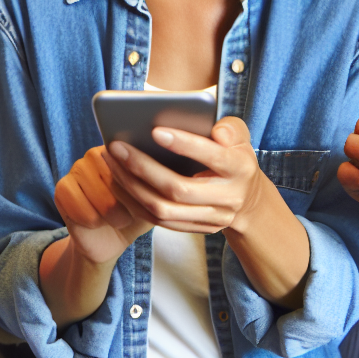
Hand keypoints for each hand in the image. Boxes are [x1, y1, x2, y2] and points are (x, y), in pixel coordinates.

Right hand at [54, 146, 152, 265]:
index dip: (144, 190)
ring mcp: (76, 169)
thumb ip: (162, 182)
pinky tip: (97, 222)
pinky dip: (94, 223)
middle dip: (130, 207)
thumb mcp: (156, 198)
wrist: (110, 239)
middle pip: (121, 184)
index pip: (137, 166)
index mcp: (122, 150)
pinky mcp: (62, 188)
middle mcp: (96, 153)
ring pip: (104, 200)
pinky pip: (83, 210)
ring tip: (118, 219)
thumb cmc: (136, 215)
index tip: (147, 203)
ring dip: (114, 218)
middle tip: (129, 214)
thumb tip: (174, 170)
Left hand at [102, 117, 276, 236]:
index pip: (212, 157)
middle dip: (143, 167)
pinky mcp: (194, 229)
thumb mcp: (240, 137)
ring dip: (131, 186)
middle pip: (179, 189)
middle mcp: (227, 198)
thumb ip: (231, 128)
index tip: (155, 130)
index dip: (184, 144)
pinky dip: (134, 201)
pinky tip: (118, 181)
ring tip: (111, 161)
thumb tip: (217, 130)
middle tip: (116, 146)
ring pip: (163, 209)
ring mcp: (210, 219)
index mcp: (240, 169)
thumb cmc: (234, 155)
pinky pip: (157, 221)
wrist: (247, 199)